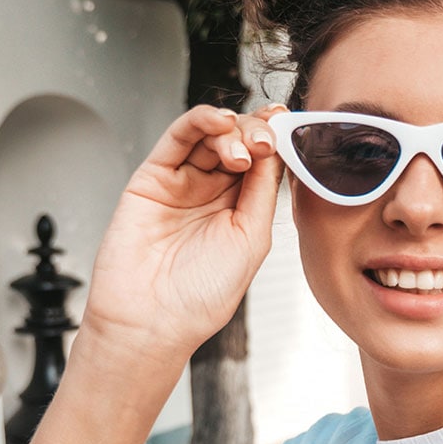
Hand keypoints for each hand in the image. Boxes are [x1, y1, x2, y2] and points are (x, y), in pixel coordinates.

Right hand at [84, 104, 285, 357]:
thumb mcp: (251, 239)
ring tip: (244, 147)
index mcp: (240, 209)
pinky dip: (200, 121)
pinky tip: (220, 122)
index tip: (291, 126)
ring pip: (210, 135)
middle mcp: (212, 193)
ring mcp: (182, 183)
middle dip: (256, 133)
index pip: (262, 162)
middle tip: (265, 143)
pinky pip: (176, 138)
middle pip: (238, 142)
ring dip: (233, 129)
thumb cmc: (200, 296)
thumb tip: (276, 150)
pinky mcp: (151, 177)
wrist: (152, 322)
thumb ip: (262, 192)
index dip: (276, 139)